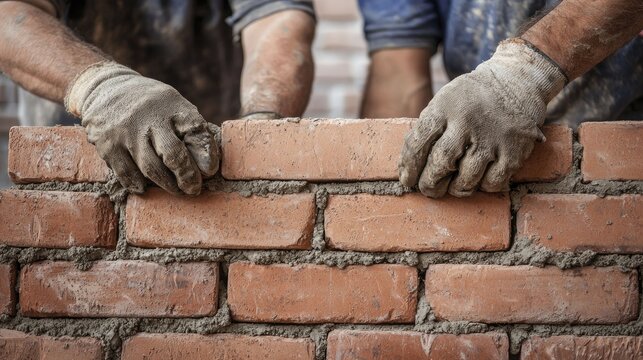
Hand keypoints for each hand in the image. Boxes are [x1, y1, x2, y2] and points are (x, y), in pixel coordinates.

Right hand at [65, 62, 218, 194]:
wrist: (105, 86)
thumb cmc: (151, 104)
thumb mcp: (173, 103)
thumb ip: (189, 128)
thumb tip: (207, 165)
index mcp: (173, 106)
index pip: (197, 133)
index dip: (206, 156)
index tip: (209, 171)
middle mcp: (150, 117)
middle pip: (174, 155)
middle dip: (188, 177)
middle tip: (194, 188)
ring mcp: (127, 131)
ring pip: (151, 168)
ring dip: (167, 185)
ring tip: (177, 190)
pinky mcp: (108, 144)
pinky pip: (126, 173)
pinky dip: (137, 184)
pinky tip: (144, 187)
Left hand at [398, 39, 565, 197]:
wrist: (516, 82)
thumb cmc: (471, 100)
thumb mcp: (444, 101)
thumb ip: (428, 130)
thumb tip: (409, 169)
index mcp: (445, 107)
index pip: (417, 143)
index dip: (409, 167)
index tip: (407, 180)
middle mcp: (468, 121)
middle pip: (440, 163)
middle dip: (429, 183)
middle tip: (427, 189)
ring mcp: (492, 137)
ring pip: (466, 179)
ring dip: (455, 189)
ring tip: (451, 186)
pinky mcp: (514, 151)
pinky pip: (492, 183)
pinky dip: (482, 187)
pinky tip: (479, 179)